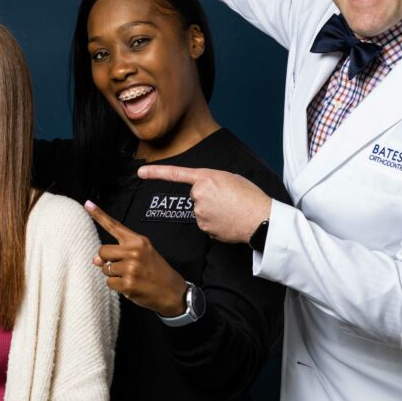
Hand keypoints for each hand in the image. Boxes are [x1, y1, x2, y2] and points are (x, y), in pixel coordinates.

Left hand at [85, 201, 188, 315]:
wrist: (173, 292)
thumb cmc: (157, 272)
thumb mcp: (143, 255)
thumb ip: (119, 252)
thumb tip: (95, 260)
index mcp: (138, 241)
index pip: (115, 226)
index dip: (99, 215)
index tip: (88, 204)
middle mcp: (134, 251)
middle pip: (102, 251)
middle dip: (106, 260)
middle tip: (122, 267)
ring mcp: (130, 268)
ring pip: (105, 268)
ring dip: (114, 275)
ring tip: (131, 276)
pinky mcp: (128, 284)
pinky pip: (109, 283)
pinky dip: (117, 286)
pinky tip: (130, 286)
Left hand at [135, 165, 272, 244]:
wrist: (261, 219)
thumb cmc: (251, 197)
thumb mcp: (232, 178)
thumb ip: (214, 181)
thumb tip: (206, 189)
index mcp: (206, 177)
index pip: (176, 174)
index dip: (156, 173)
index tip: (140, 172)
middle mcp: (199, 195)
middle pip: (196, 195)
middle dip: (208, 196)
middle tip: (227, 199)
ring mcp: (200, 213)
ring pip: (201, 210)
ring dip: (212, 210)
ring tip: (231, 210)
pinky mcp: (204, 228)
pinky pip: (206, 223)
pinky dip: (215, 222)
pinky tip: (228, 221)